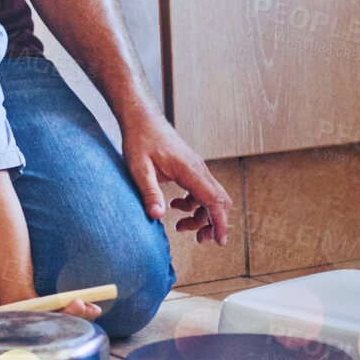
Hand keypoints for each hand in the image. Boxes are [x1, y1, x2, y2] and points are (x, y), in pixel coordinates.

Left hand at [118, 103, 231, 244]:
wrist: (140, 118)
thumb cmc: (140, 139)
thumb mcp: (139, 169)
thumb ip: (150, 193)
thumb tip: (157, 216)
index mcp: (190, 170)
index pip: (214, 201)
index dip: (219, 223)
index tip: (220, 242)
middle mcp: (198, 169)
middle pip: (219, 202)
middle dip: (212, 223)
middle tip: (197, 239)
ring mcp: (196, 168)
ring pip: (211, 198)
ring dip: (200, 215)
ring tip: (180, 226)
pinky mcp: (190, 168)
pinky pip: (201, 191)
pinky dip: (194, 204)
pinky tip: (175, 206)